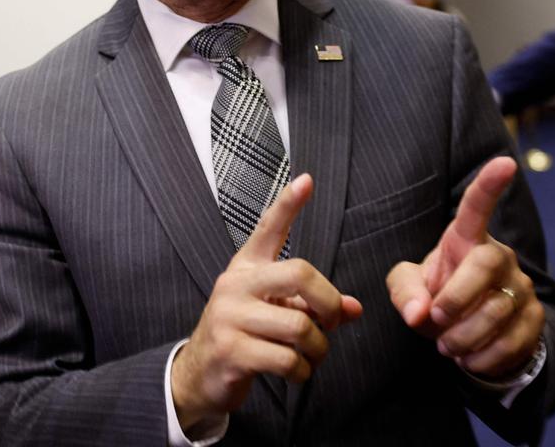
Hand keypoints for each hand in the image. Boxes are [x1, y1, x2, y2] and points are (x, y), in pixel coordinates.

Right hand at [171, 174, 362, 431]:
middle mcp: (236, 284)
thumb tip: (354, 308)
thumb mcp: (275, 311)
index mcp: (247, 267)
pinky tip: (296, 371)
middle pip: (299, 273)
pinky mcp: (232, 350)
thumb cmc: (244, 335)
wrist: (200, 373)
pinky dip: (303, 372)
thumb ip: (312, 305)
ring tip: (311, 355)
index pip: (269, 228)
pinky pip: (287, 359)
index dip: (288, 204)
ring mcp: (231, 316)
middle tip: (332, 322)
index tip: (306, 180)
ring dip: (318, 348)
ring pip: (300, 326)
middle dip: (329, 303)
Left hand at [387, 157, 544, 377]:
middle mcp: (499, 256)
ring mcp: (522, 286)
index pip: (477, 207)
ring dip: (464, 335)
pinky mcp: (535, 319)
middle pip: (485, 265)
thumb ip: (403, 292)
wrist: (469, 337)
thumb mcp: (409, 289)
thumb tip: (418, 312)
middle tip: (434, 320)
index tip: (505, 163)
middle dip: (456, 297)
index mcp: (466, 240)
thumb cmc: (436, 298)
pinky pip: (512, 340)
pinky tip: (468, 358)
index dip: (489, 185)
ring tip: (447, 345)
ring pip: (497, 309)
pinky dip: (484, 357)